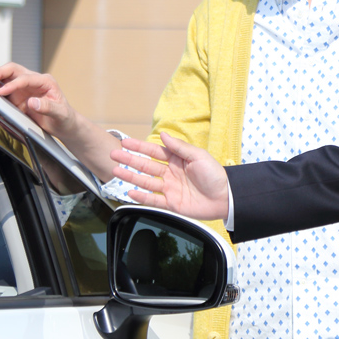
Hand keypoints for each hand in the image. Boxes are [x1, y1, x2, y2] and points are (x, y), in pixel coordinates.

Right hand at [0, 62, 78, 136]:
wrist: (64, 125)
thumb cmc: (65, 117)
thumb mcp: (61, 114)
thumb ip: (48, 107)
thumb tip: (32, 102)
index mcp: (45, 81)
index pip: (26, 78)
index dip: (12, 84)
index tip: (1, 92)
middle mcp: (33, 81)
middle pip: (13, 70)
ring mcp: (24, 89)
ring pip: (6, 78)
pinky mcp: (17, 98)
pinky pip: (3, 91)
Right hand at [110, 132, 229, 220]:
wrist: (225, 198)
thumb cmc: (214, 175)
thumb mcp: (198, 156)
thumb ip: (179, 147)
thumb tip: (163, 134)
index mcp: (177, 160)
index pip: (153, 151)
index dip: (139, 147)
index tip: (125, 142)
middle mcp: (170, 173)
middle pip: (145, 166)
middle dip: (129, 160)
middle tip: (113, 155)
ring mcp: (170, 189)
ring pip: (145, 182)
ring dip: (130, 177)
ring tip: (115, 172)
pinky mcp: (172, 204)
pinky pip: (153, 200)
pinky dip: (141, 197)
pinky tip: (129, 192)